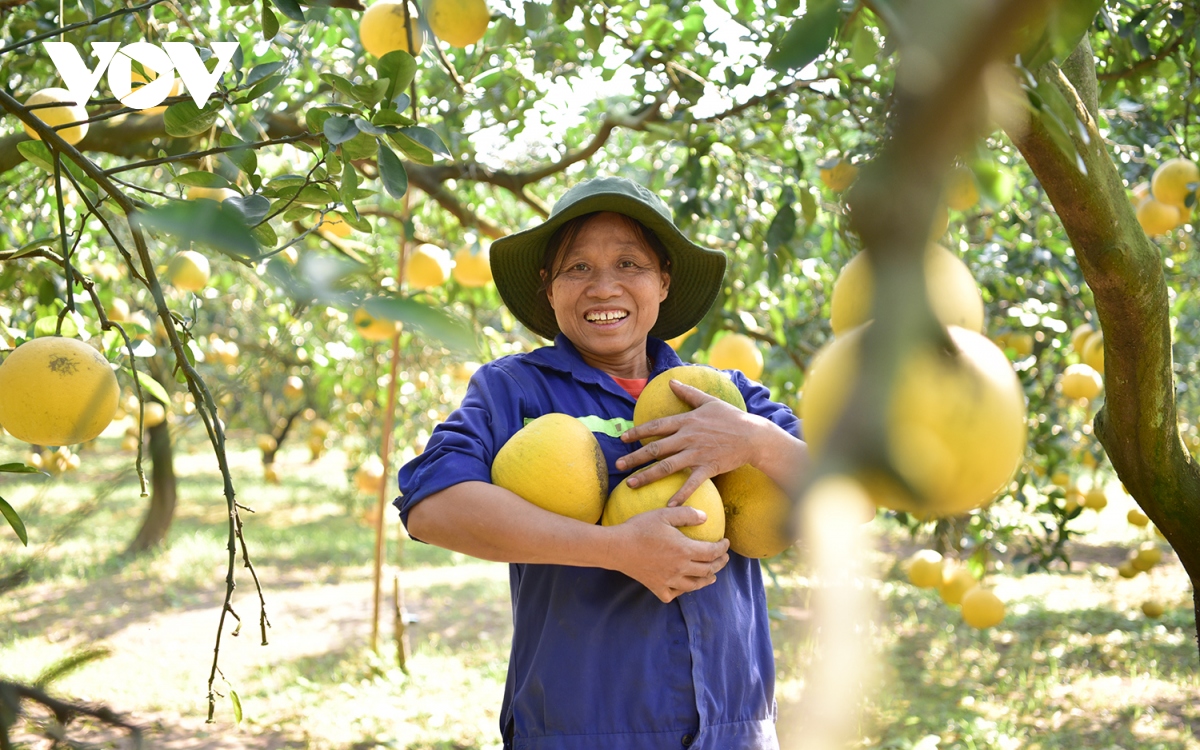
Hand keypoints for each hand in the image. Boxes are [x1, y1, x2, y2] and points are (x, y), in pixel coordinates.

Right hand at [606, 506, 729, 602]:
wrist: (617, 547)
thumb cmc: (640, 528)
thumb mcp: (664, 514)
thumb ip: (687, 514)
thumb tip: (706, 517)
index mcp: (684, 550)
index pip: (712, 553)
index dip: (723, 548)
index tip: (726, 543)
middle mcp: (680, 568)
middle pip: (708, 570)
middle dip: (720, 564)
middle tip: (723, 558)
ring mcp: (668, 581)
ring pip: (694, 586)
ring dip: (706, 580)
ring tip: (711, 576)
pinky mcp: (656, 587)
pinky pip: (673, 595)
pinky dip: (681, 591)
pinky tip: (682, 585)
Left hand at [616, 379, 763, 505]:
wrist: (754, 436)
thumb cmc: (732, 417)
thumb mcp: (709, 401)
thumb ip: (688, 393)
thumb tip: (670, 381)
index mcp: (687, 421)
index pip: (656, 426)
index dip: (637, 432)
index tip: (622, 438)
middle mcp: (688, 437)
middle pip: (656, 448)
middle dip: (634, 457)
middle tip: (618, 464)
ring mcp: (697, 453)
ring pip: (667, 466)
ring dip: (647, 476)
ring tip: (631, 484)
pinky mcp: (709, 467)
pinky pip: (691, 483)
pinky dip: (680, 494)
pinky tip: (668, 505)